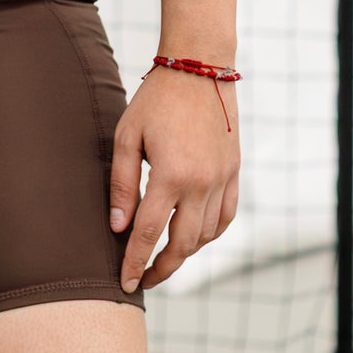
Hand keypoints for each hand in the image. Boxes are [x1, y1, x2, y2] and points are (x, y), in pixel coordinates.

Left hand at [109, 63, 239, 293]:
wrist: (199, 67)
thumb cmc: (157, 99)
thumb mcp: (128, 135)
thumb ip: (123, 183)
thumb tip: (118, 227)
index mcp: (171, 175)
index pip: (149, 233)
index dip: (135, 262)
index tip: (125, 284)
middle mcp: (202, 183)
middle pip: (183, 245)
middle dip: (162, 268)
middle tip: (144, 280)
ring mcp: (223, 179)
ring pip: (207, 235)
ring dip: (185, 252)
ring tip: (164, 257)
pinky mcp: (234, 172)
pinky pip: (226, 217)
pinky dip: (210, 234)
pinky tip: (194, 236)